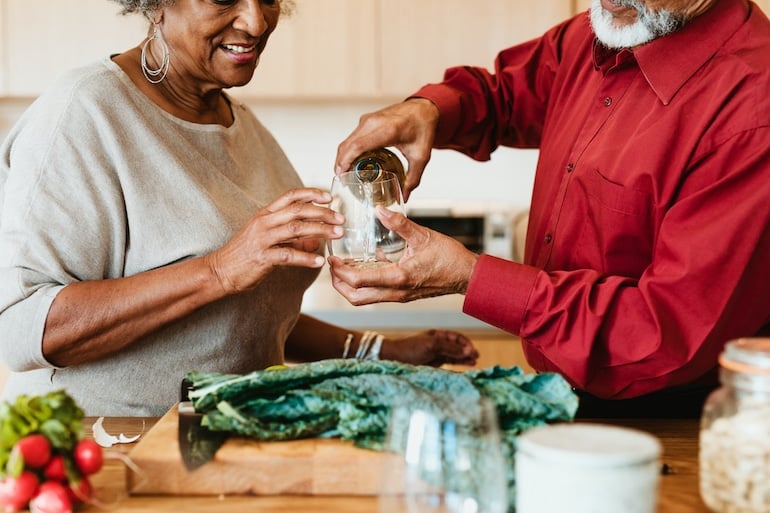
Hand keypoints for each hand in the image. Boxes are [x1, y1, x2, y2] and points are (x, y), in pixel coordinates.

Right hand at [206, 188, 343, 293]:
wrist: (219, 271)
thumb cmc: (244, 255)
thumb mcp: (265, 237)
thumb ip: (289, 235)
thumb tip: (315, 238)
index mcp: (265, 214)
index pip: (291, 196)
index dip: (311, 194)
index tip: (329, 197)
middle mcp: (264, 222)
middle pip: (298, 210)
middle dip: (323, 213)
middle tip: (341, 218)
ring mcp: (262, 239)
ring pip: (296, 228)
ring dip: (320, 230)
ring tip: (337, 234)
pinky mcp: (262, 257)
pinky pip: (289, 255)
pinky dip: (306, 258)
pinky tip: (319, 261)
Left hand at [328, 206, 478, 303]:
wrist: (467, 276)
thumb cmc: (449, 258)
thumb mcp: (423, 235)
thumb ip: (399, 223)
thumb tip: (380, 210)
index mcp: (398, 278)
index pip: (359, 281)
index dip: (340, 270)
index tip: (333, 257)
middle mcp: (395, 292)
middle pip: (355, 297)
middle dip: (338, 283)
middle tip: (332, 265)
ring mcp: (398, 296)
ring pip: (364, 299)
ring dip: (349, 285)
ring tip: (343, 265)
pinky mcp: (401, 294)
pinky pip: (375, 294)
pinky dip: (364, 283)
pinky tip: (365, 263)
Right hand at [334, 98, 439, 201]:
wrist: (423, 108)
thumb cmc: (422, 127)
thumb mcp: (421, 156)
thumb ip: (413, 178)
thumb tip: (404, 196)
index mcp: (387, 130)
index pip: (358, 146)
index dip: (345, 161)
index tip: (341, 175)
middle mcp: (374, 122)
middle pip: (348, 145)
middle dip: (340, 163)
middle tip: (342, 180)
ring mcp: (368, 120)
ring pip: (348, 140)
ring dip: (342, 157)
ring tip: (344, 173)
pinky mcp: (366, 120)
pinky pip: (352, 137)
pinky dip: (348, 150)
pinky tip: (351, 162)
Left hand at [381, 329, 478, 366]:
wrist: (393, 358)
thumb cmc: (410, 348)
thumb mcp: (431, 345)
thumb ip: (449, 347)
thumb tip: (467, 350)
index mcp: (437, 335)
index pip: (456, 337)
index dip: (465, 343)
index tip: (472, 350)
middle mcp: (438, 344)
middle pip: (457, 347)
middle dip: (467, 351)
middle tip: (476, 357)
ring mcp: (436, 354)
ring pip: (454, 356)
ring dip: (464, 358)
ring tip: (473, 362)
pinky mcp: (433, 364)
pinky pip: (448, 364)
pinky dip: (456, 365)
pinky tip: (463, 367)